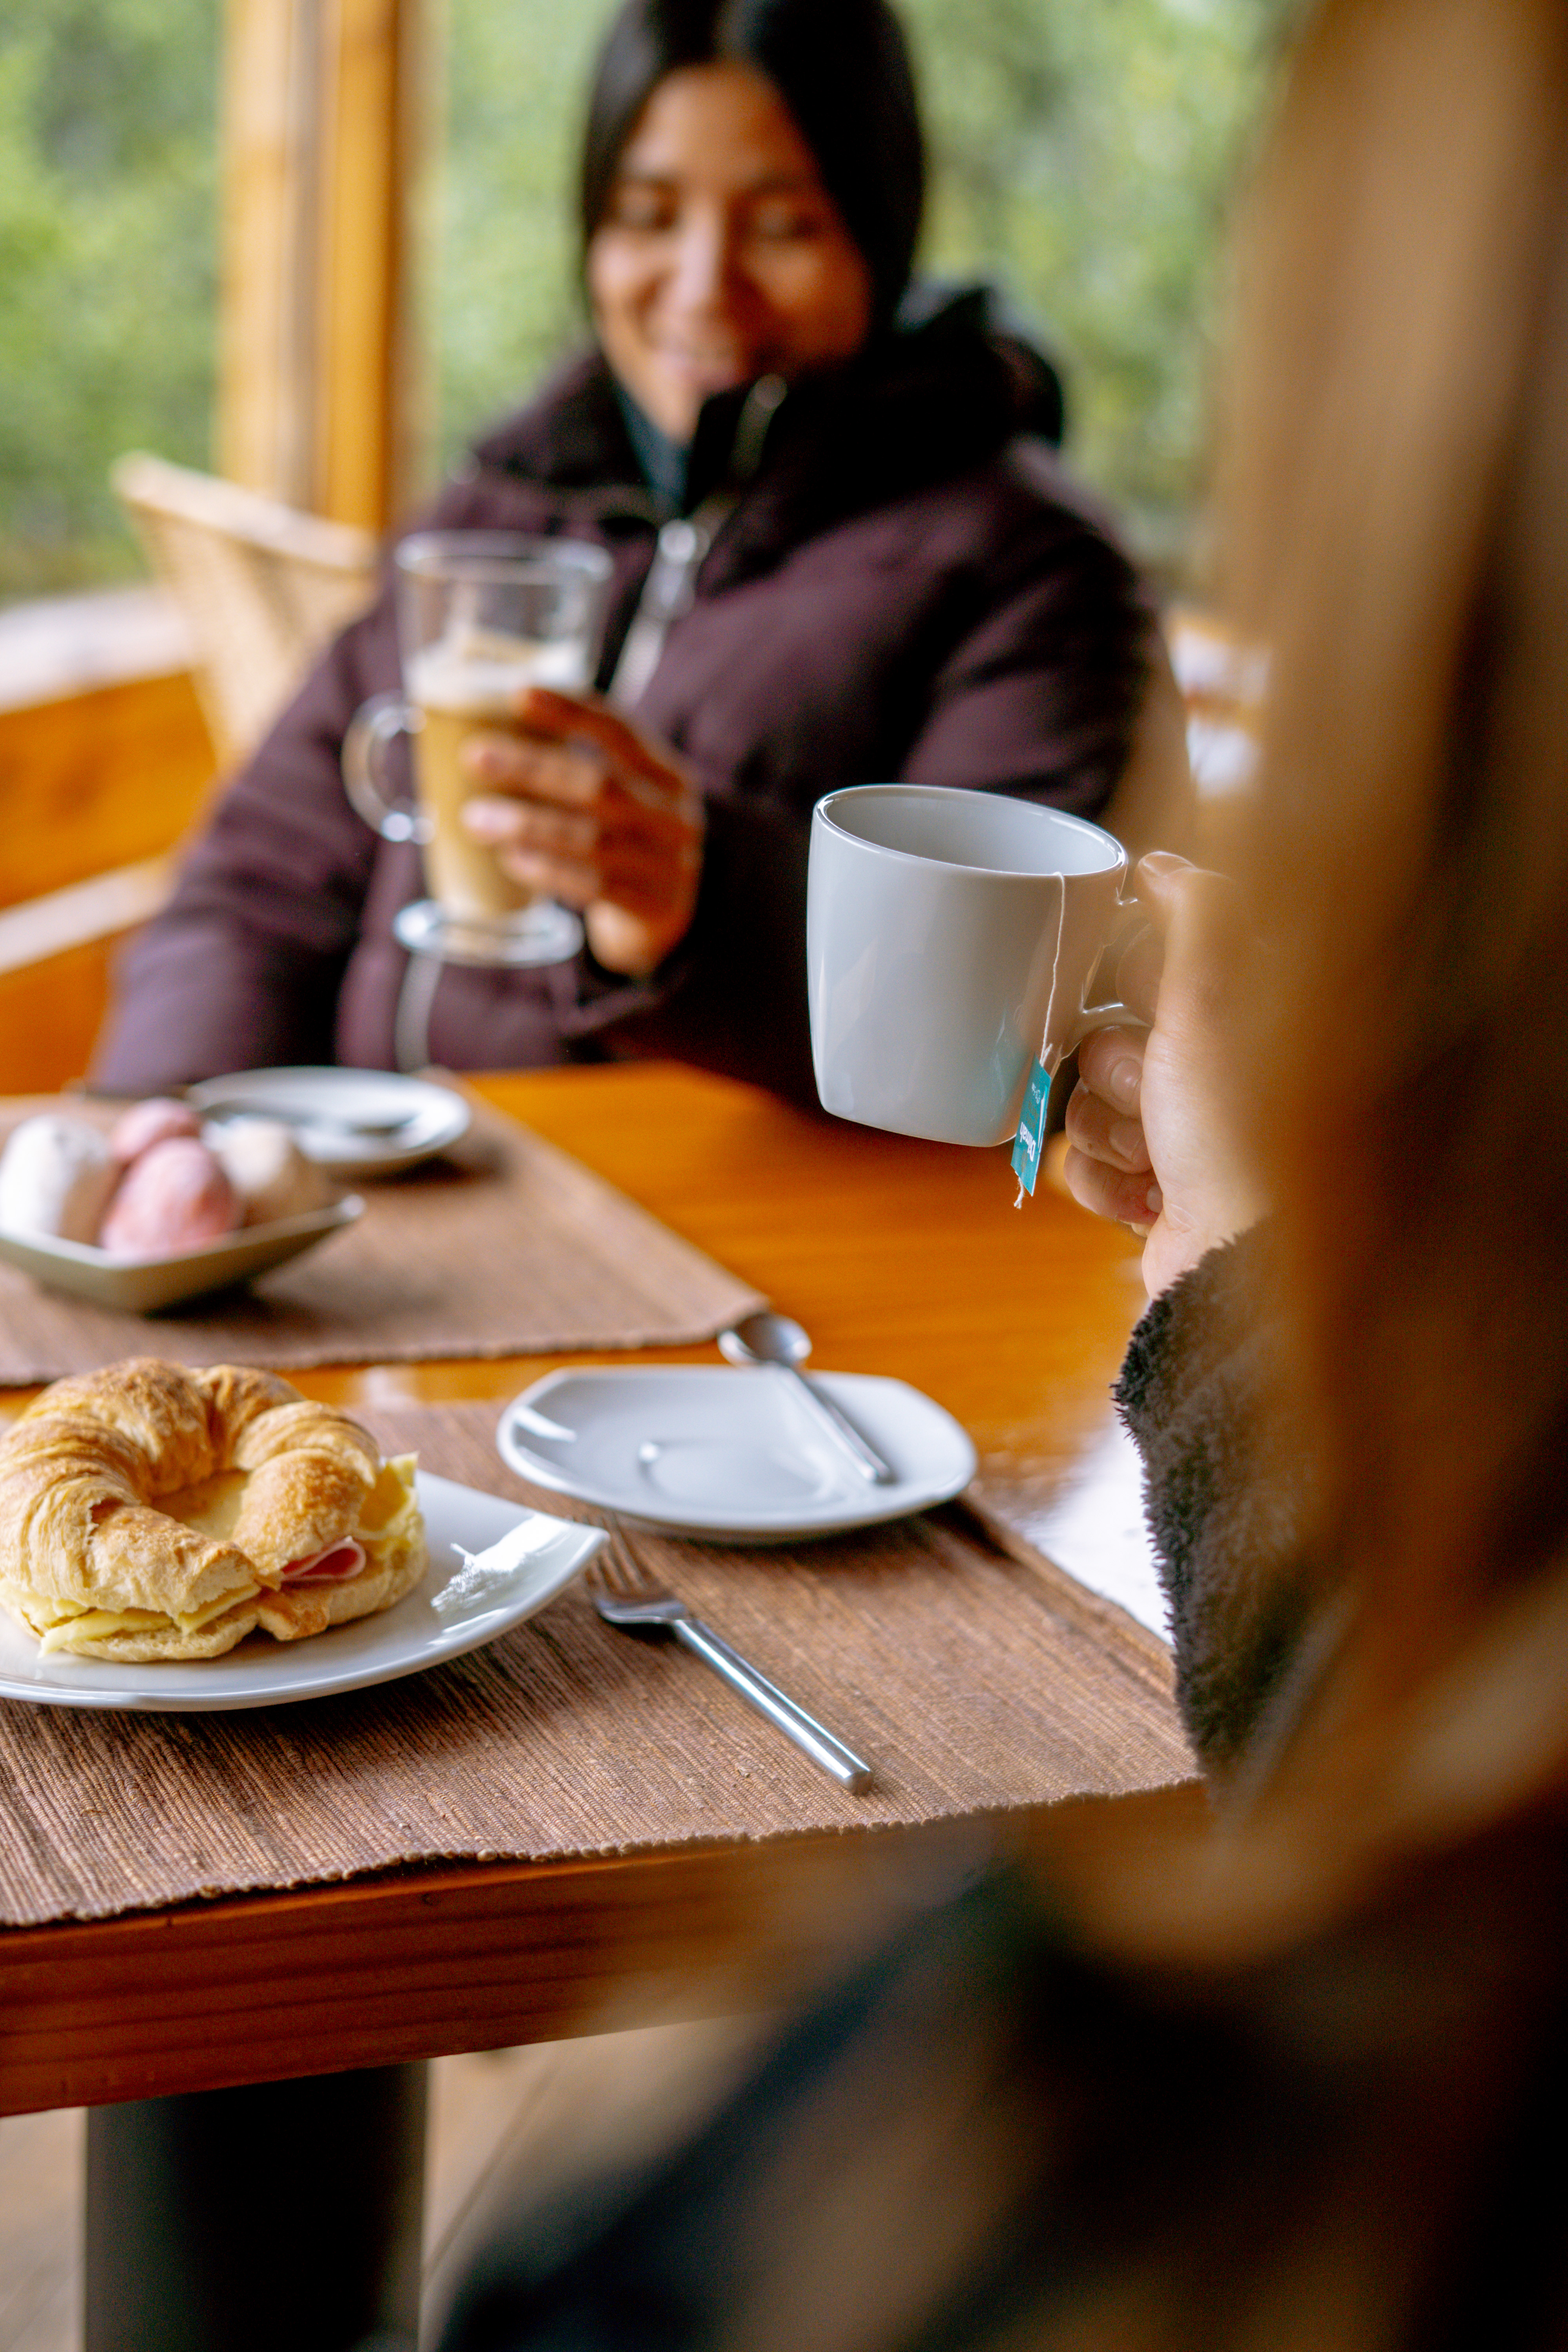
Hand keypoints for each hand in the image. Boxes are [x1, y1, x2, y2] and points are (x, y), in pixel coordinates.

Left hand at [459, 687, 703, 975]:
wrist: (665, 925)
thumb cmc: (623, 848)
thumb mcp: (621, 803)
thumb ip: (579, 773)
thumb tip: (493, 742)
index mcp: (668, 776)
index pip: (620, 732)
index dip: (570, 712)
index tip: (519, 695)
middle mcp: (674, 817)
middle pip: (599, 784)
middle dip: (532, 768)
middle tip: (475, 756)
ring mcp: (668, 865)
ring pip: (590, 839)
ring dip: (526, 825)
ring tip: (475, 817)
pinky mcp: (653, 909)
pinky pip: (591, 886)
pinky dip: (545, 870)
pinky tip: (510, 858)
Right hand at [1062, 852, 1266, 1296]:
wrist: (1247, 1260)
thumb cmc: (1244, 1132)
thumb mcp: (1215, 999)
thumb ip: (1195, 914)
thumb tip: (1160, 864)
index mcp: (1235, 1011)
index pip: (1143, 959)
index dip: (1128, 980)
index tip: (1143, 1001)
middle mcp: (1211, 1069)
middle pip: (1103, 1034)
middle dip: (1116, 1070)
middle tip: (1158, 1094)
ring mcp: (1182, 1134)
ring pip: (1086, 1103)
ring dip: (1109, 1134)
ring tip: (1159, 1160)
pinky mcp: (1155, 1190)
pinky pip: (1084, 1167)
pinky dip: (1106, 1185)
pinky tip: (1151, 1199)